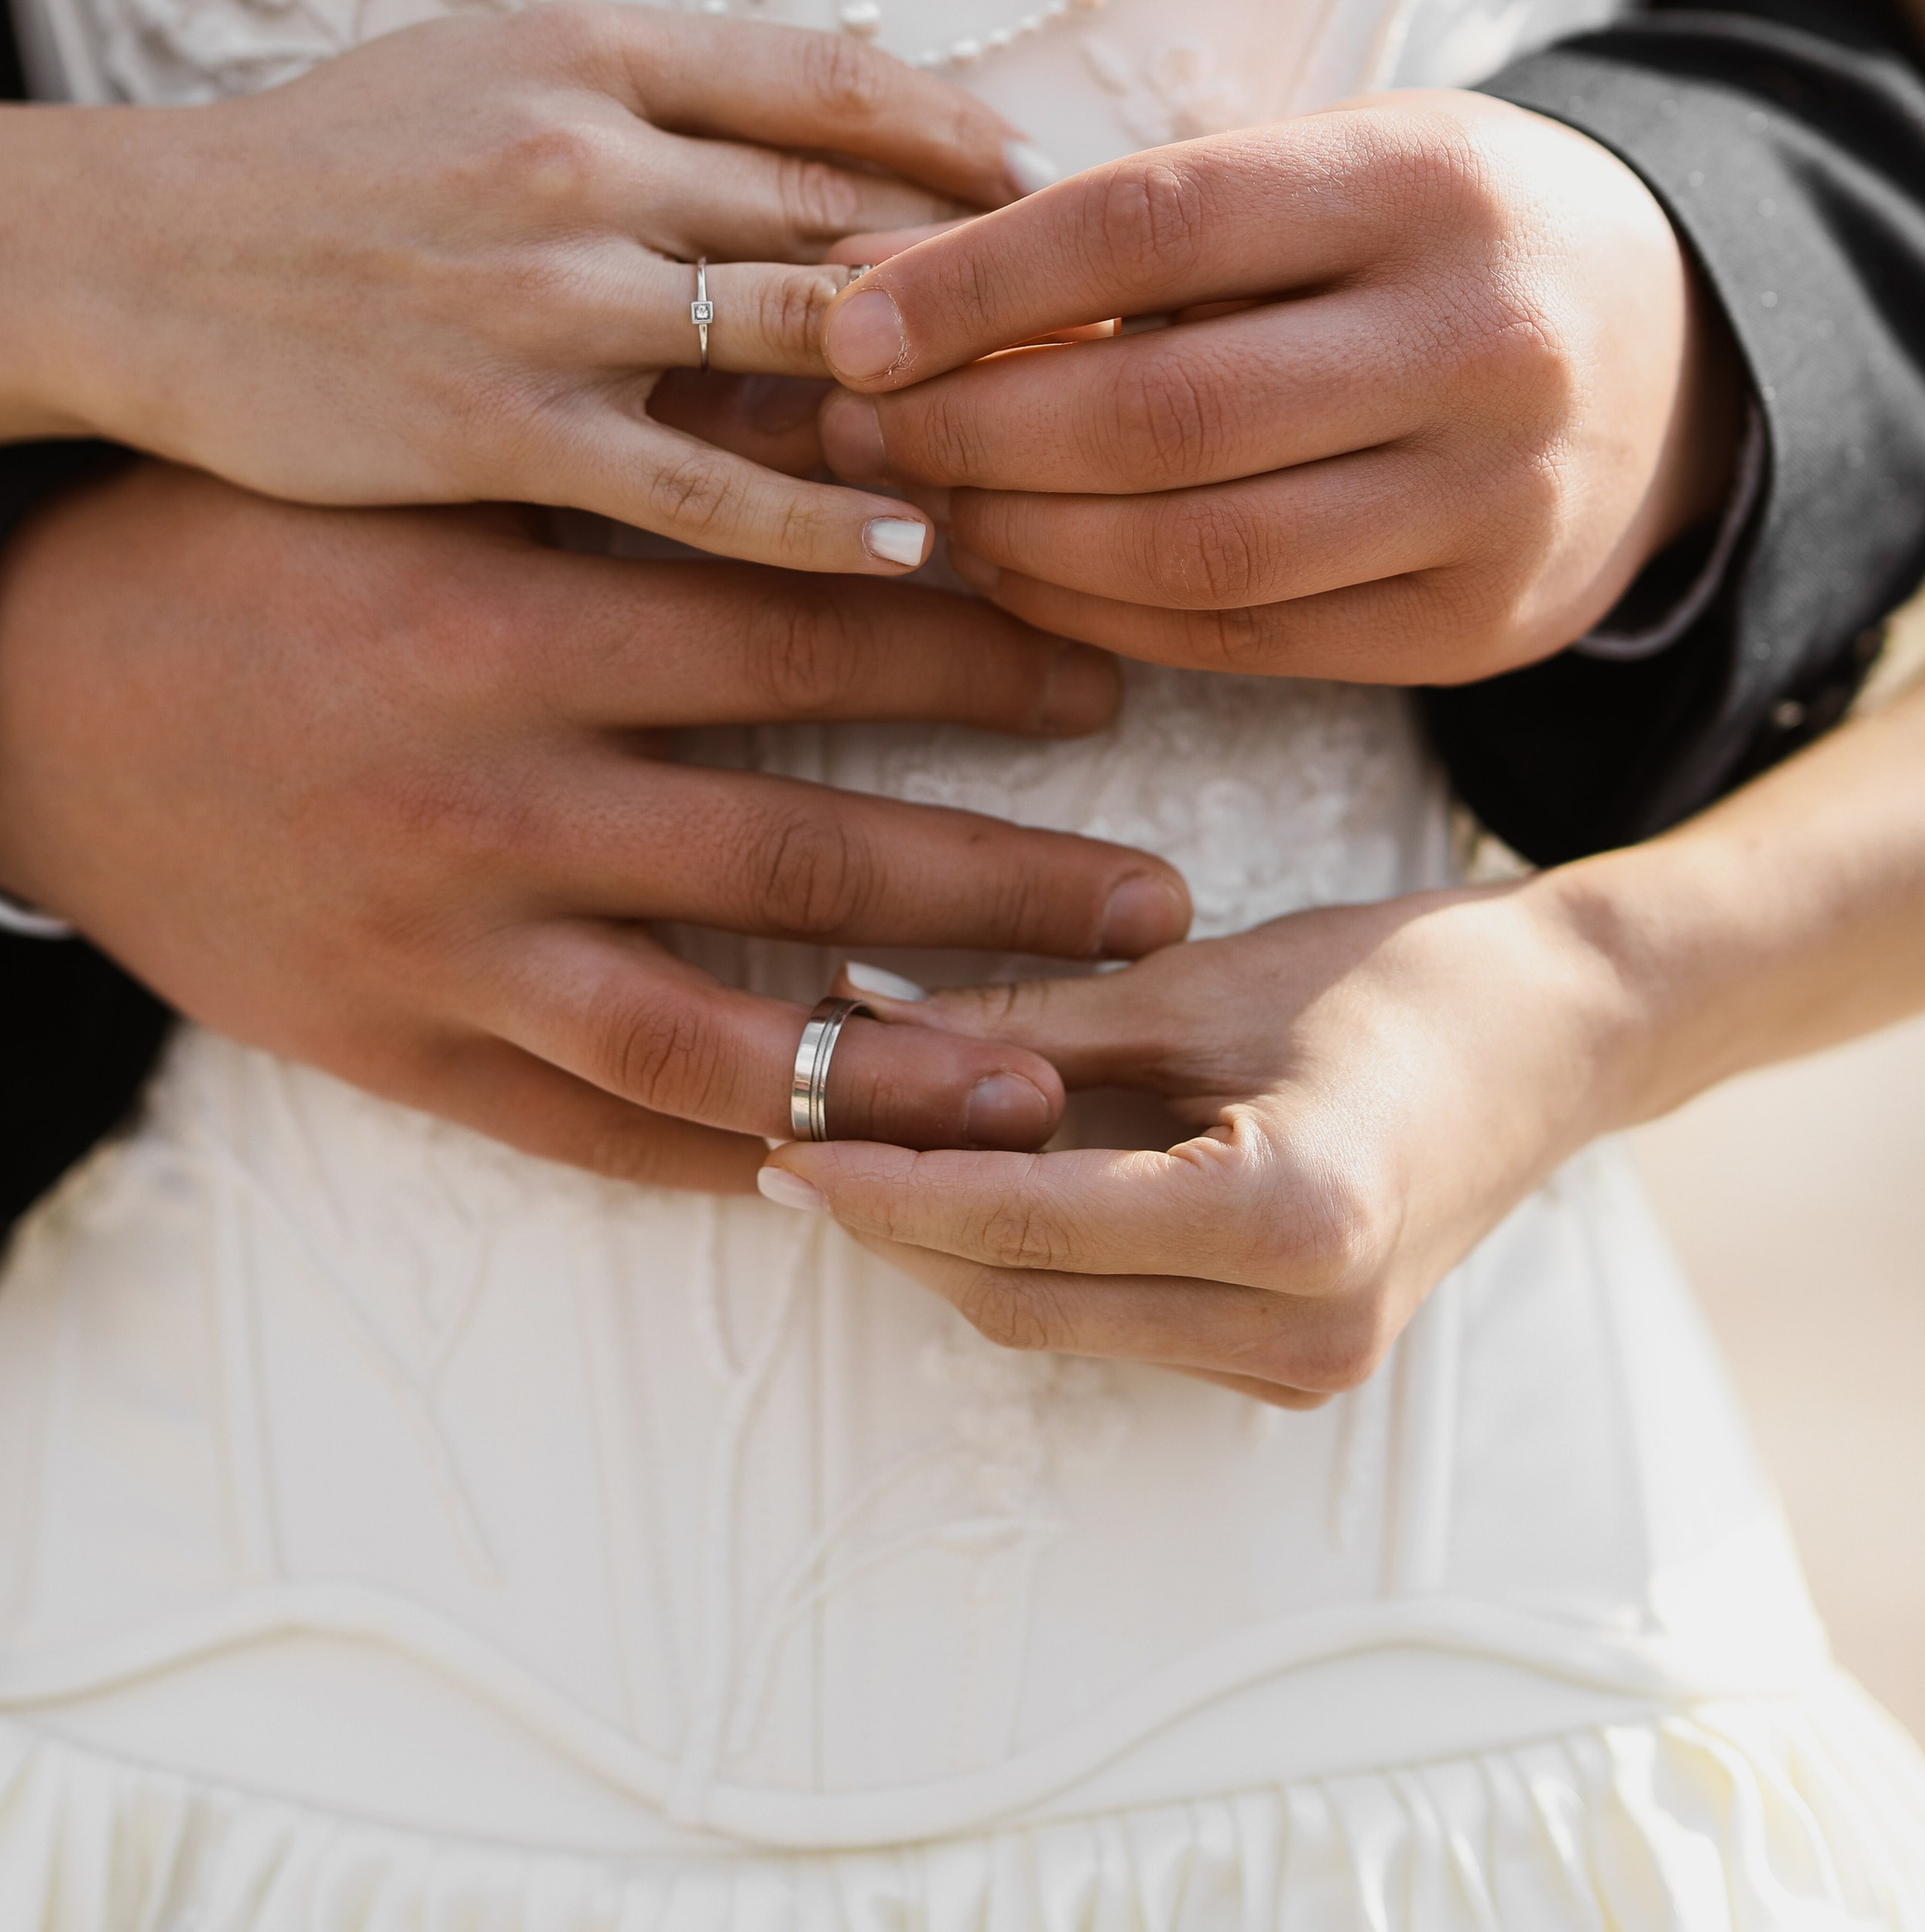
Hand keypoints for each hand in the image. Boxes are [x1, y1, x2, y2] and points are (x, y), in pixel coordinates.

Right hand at [0, 6, 1053, 574]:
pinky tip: (918, 550)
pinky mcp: (502, 431)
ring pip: (796, 344)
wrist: (146, 257)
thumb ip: (667, 90)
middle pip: (846, 212)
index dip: (970, 145)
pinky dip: (823, 521)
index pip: (839, 82)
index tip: (1061, 199)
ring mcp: (546, 301)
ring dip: (935, 395)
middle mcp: (587, 160)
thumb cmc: (338, 161)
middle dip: (994, 278)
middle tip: (1112, 337)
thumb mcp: (499, 61)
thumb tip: (851, 129)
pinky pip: (702, 490)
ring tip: (1049, 449)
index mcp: (596, 49)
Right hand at [0, 462, 1187, 1186]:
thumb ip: (633, 475)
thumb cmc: (248, 543)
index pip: (805, 647)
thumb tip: (864, 449)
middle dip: (1003, 883)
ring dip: (902, 1065)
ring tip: (1049, 1079)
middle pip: (806, 856)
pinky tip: (849, 1168)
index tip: (1105, 659)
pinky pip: (590, 1135)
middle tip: (1157, 898)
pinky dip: (730, 1160)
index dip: (974, 652)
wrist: (26, 684)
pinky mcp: (390, 1051)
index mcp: (516, 629)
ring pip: (720, 1042)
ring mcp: (441, 950)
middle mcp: (493, 804)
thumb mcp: (433, 477)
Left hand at [759, 879, 1623, 1399]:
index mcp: (1290, 1223)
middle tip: (793, 1133)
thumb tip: (855, 1026)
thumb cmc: (1402, 979)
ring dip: (954, 1240)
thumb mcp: (1199, 982)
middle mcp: (1301, 1329)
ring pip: (1060, 1322)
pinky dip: (1035, 1255)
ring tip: (864, 1140)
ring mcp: (1303, 1368)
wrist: (1562, 1034)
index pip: (1027, 1225)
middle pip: (1023, 1298)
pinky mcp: (1294, 1364)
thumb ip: (1026, 1023)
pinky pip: (1118, 1322)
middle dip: (896, 1222)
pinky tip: (980, 1172)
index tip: (783, 1142)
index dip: (887, 1189)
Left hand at [819, 91, 1744, 680]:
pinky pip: (1248, 640)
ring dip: (1019, 540)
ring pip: (1197, 553)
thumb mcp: (1315, 171)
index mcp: (1424, 181)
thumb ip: (1115, 227)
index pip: (1150, 226)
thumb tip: (863, 281)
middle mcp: (1479, 341)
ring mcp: (1494, 501)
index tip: (847, 324)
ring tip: (921, 503)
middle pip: (1161, 412)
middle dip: (971, 430)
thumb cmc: (1430, 234)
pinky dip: (1103, 614)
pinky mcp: (1480, 625)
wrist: (1669, 347)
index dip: (973, 283)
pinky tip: (1017, 573)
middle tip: (852, 430)